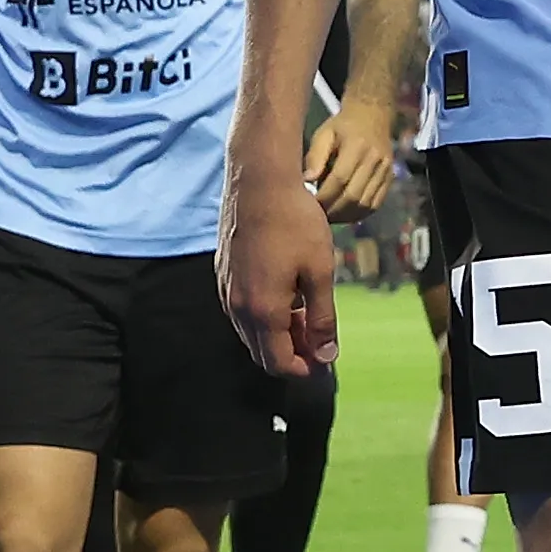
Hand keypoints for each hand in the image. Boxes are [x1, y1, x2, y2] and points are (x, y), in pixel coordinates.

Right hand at [218, 157, 338, 378]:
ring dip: (279, 334)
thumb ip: (323, 318)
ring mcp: (226, 290)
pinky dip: (264, 315)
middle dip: (293, 353)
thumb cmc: (295, 223)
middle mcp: (238, 307)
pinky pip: (242, 311)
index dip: (305, 369)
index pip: (279, 363)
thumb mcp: (321, 271)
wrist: (260, 182)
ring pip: (251, 332)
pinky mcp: (223, 274)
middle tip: (321, 337)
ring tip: (308, 311)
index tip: (326, 359)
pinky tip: (287, 292)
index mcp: (263, 311)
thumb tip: (327, 355)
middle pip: (263, 352)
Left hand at [303, 102, 396, 222]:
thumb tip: (306, 181)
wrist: (373, 115)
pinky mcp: (390, 178)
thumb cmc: (342, 126)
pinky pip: (376, 204)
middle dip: (333, 210)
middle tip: (318, 216)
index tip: (309, 204)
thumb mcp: (324, 134)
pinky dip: (359, 214)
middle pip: (353, 195)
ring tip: (330, 217)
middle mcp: (375, 159)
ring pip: (365, 204)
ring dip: (346, 216)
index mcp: (356, 145)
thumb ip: (315, 156)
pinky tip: (346, 215)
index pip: (340, 178)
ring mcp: (385, 170)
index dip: (324, 196)